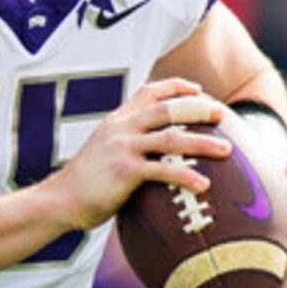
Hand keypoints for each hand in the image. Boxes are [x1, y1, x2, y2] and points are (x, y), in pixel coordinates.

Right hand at [46, 77, 231, 230]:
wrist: (59, 200)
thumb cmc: (84, 183)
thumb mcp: (102, 152)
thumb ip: (124, 145)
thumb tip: (150, 155)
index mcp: (117, 120)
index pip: (149, 92)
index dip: (175, 87)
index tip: (197, 90)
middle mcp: (121, 128)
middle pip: (167, 109)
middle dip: (197, 109)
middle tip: (221, 114)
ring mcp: (123, 147)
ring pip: (171, 137)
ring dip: (202, 142)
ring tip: (226, 150)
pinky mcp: (125, 170)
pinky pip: (163, 170)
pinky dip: (186, 176)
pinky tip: (205, 185)